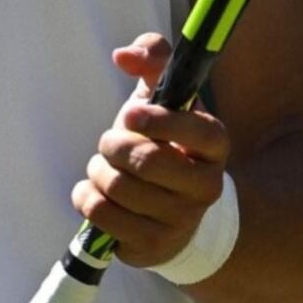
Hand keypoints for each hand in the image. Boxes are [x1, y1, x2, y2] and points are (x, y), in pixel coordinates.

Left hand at [71, 33, 229, 268]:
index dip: (156, 122)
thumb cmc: (163, 141)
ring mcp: (181, 221)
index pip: (193, 131)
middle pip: (144, 161)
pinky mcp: (152, 247)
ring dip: (97, 171)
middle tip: (110, 143)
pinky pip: (102, 215)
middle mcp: (206, 186)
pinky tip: (95, 192)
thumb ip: (153, 58)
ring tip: (104, 168)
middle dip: (112, 145)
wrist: (174, 210)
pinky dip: (86, 197)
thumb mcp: (163, 96)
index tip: (128, 116)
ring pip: (118, 188)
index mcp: (215, 143)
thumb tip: (123, 55)